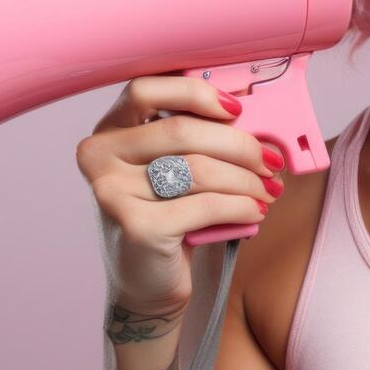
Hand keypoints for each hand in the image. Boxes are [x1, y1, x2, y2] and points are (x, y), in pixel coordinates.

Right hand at [76, 73, 279, 313]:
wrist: (148, 281)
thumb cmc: (168, 217)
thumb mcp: (175, 169)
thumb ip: (198, 138)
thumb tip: (257, 120)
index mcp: (108, 130)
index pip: (145, 89)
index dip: (195, 93)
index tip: (235, 109)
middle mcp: (99, 156)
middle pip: (180, 130)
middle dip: (238, 145)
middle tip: (270, 161)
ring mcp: (111, 192)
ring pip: (197, 169)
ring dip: (245, 180)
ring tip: (267, 191)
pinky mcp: (136, 227)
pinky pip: (204, 205)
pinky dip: (240, 207)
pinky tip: (253, 212)